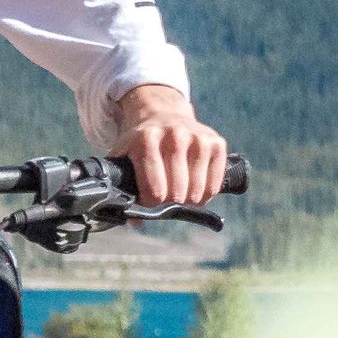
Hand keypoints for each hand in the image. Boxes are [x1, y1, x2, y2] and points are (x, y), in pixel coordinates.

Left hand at [113, 85, 226, 207]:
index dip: (151, 203)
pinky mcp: (217, 143)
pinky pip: (214, 184)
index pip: (153, 187)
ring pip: (196, 189)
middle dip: (170, 203)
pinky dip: (206, 195)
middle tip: (166, 203)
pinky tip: (196, 193)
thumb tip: (134, 222)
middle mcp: (174, 135)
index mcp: (147, 139)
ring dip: (189, 202)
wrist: (164, 115)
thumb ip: (121, 186)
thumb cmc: (142, 143)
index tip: (150, 203)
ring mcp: (198, 138)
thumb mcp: (124, 156)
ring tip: (181, 200)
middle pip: (176, 190)